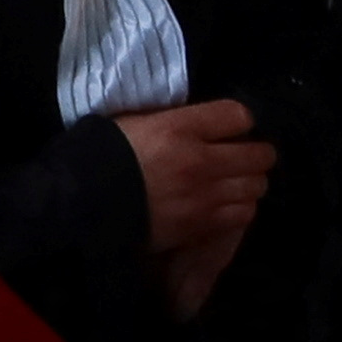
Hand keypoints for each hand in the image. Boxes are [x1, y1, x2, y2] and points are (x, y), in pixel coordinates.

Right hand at [118, 98, 275, 315]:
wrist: (83, 205)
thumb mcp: (132, 121)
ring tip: (236, 181)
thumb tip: (194, 121)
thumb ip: (168, 119)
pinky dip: (240, 207)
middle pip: (259, 154)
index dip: (239, 120)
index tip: (231, 126)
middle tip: (242, 154)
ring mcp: (205, 196)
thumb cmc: (102, 156)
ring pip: (256, 186)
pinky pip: (243, 214)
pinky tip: (226, 204)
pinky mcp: (202, 225)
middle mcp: (201, 160)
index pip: (238, 115)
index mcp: (180, 127)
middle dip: (255, 152)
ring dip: (250, 182)